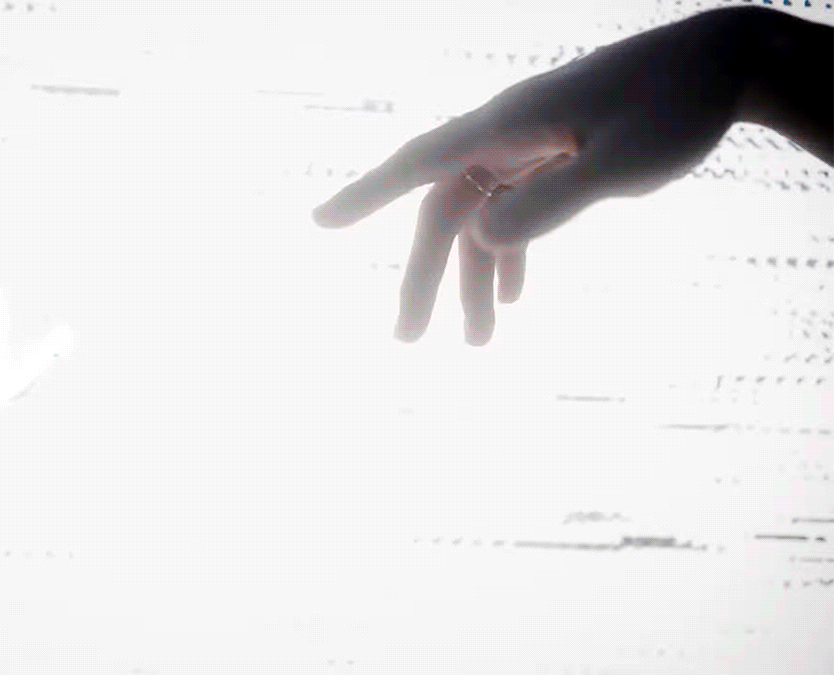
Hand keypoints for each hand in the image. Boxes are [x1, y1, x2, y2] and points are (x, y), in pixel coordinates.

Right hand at [312, 8, 753, 344]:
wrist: (723, 66)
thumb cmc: (674, 106)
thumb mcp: (618, 162)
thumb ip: (550, 202)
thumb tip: (482, 240)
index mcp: (508, 126)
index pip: (420, 163)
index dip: (366, 195)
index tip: (319, 224)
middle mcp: (506, 137)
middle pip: (446, 212)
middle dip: (426, 278)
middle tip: (407, 342)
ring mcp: (530, 149)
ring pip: (482, 221)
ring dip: (474, 280)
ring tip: (480, 344)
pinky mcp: (556, 160)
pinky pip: (517, 212)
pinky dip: (511, 256)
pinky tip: (516, 299)